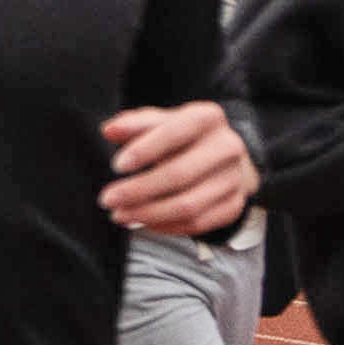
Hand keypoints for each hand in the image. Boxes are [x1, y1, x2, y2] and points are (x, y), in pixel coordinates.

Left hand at [98, 101, 257, 237]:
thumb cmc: (183, 137)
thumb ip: (133, 124)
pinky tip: (144, 222)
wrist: (223, 157)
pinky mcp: (234, 205)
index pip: (175, 132)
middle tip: (108, 199)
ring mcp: (234, 179)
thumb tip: (109, 130)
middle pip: (179, 174)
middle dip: (138, 190)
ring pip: (188, 205)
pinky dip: (166, 226)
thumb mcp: (160, 121)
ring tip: (120, 214)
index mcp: (208, 118)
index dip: (145, 150)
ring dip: (148, 213)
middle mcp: (227, 147)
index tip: (117, 166)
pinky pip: (198, 224)